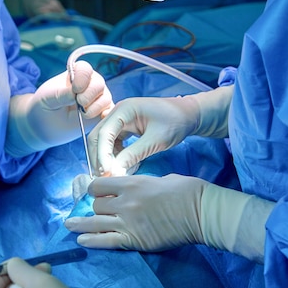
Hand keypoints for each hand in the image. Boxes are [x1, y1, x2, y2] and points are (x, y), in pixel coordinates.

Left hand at [5, 60, 112, 156]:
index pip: (85, 69)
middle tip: (79, 104)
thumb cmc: (44, 106)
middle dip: (89, 95)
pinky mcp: (101, 113)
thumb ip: (61, 94)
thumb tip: (75, 93)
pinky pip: (110, 112)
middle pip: (99, 83)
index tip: (75, 90)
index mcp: (75, 74)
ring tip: (82, 114)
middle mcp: (89, 84)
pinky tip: (99, 118)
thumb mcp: (47, 98)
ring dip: (95, 108)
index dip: (82, 78)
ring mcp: (97, 99)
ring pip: (106, 98)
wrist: (45, 126)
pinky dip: (107, 115)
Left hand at [64, 173, 273, 262]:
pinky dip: (92, 241)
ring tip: (68, 225)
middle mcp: (125, 202)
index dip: (93, 189)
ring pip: (95, 222)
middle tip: (95, 211)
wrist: (201, 212)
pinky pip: (106, 241)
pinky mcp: (134, 240)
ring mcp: (128, 222)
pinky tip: (81, 240)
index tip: (93, 193)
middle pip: (96, 205)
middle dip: (95, 207)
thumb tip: (133, 189)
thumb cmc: (186, 191)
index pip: (99, 186)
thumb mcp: (160, 179)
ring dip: (80, 224)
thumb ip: (140, 184)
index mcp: (131, 184)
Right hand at [88, 86, 231, 175]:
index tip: (106, 173)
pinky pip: (112, 143)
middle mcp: (118, 112)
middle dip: (99, 157)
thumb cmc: (176, 122)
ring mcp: (120, 120)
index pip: (104, 133)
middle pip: (98, 137)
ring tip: (113, 175)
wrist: (189, 115)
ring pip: (103, 141)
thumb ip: (134, 155)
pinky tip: (123, 167)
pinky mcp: (125, 128)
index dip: (102, 154)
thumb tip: (114, 171)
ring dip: (105, 158)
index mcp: (124, 109)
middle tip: (104, 177)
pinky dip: (114, 156)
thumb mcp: (156, 140)